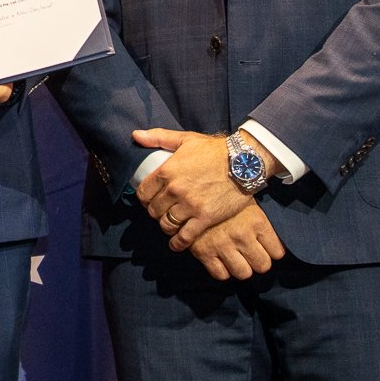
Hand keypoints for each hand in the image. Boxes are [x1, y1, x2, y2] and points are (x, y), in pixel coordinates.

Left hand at [132, 128, 260, 249]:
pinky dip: (178, 243)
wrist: (244, 162)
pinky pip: (185, 236)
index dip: (144, 199)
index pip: (143, 193)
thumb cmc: (214, 149)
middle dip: (155, 213)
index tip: (149, 200)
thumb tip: (135, 136)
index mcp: (166, 172)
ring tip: (170, 226)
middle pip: (154, 210)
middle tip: (161, 213)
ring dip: (166, 227)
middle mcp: (175, 190)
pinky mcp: (205, 217)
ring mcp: (190, 205)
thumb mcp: (184, 139)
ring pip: (167, 224)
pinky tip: (176, 245)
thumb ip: (158, 138)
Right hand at [188, 203, 286, 281]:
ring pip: (243, 273)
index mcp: (256, 221)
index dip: (272, 251)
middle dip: (258, 262)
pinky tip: (221, 260)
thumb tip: (274, 245)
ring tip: (236, 258)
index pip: (277, 253)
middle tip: (251, 254)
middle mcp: (242, 235)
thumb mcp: (248, 204)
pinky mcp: (203, 251)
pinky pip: (220, 274)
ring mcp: (222, 244)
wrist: (192, 192)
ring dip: (241, 268)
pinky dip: (222, 270)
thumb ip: (261, 224)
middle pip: (262, 266)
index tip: (265, 248)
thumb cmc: (224, 197)